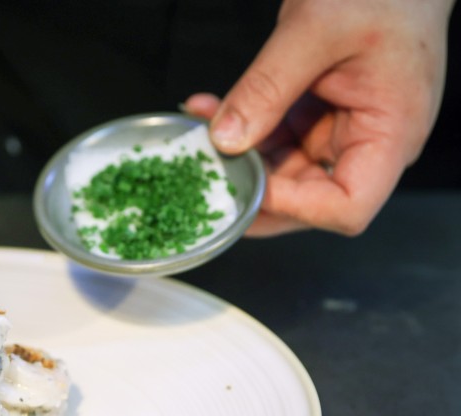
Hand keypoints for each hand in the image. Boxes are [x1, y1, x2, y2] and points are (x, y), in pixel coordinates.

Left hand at [184, 0, 453, 236]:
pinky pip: (276, 140)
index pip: (347, 207)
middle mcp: (370, 143)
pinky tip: (210, 111)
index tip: (247, 184)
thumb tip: (225, 140)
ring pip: (283, 175)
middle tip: (206, 172)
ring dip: (238, 159)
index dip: (294, 207)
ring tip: (201, 129)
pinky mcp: (319, 118)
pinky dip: (241, 130)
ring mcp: (343, 132)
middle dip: (253, 190)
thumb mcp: (315, 29)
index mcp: (392, 134)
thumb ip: (268, 86)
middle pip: (309, 202)